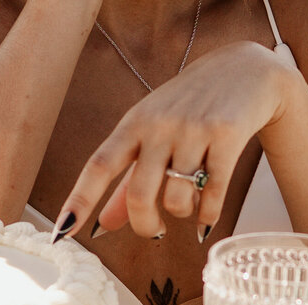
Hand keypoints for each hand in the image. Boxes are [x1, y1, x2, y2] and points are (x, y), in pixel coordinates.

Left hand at [57, 41, 299, 240]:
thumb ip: (127, 183)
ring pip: (178, 197)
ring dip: (179, 214)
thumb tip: (103, 226)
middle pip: (140, 194)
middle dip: (143, 224)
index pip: (98, 166)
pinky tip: (204, 221)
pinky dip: (207, 216)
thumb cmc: (186, 109)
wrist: (244, 70)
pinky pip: (214, 193)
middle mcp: (159, 125)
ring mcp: (194, 129)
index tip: (63, 231)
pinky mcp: (228, 135)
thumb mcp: (150, 136)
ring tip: (185, 206)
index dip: (79, 201)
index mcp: (132, 125)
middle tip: (152, 231)